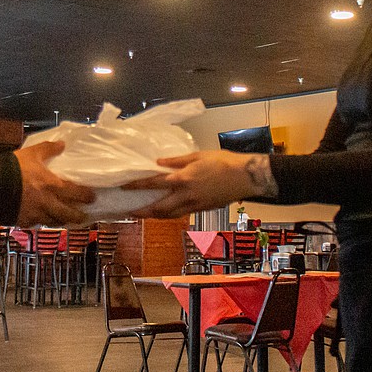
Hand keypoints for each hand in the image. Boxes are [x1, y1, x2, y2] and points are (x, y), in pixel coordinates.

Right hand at [13, 141, 95, 226]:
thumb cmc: (13, 168)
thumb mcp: (31, 153)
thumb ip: (48, 149)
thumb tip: (62, 144)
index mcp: (51, 185)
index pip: (75, 193)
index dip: (85, 196)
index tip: (92, 197)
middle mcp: (47, 203)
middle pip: (67, 214)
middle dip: (77, 217)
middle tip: (83, 217)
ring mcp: (35, 214)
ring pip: (53, 222)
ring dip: (61, 221)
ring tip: (65, 220)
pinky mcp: (23, 221)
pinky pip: (36, 224)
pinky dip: (41, 222)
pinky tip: (42, 220)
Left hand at [124, 151, 274, 218]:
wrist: (245, 177)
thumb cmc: (223, 162)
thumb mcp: (197, 155)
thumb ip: (176, 160)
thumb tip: (159, 162)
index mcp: (183, 179)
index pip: (154, 183)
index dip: (138, 185)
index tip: (126, 187)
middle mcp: (186, 195)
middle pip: (159, 208)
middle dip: (143, 212)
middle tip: (131, 212)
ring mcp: (194, 205)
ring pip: (170, 215)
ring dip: (156, 216)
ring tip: (146, 214)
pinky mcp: (202, 209)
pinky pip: (182, 214)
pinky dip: (171, 215)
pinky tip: (167, 212)